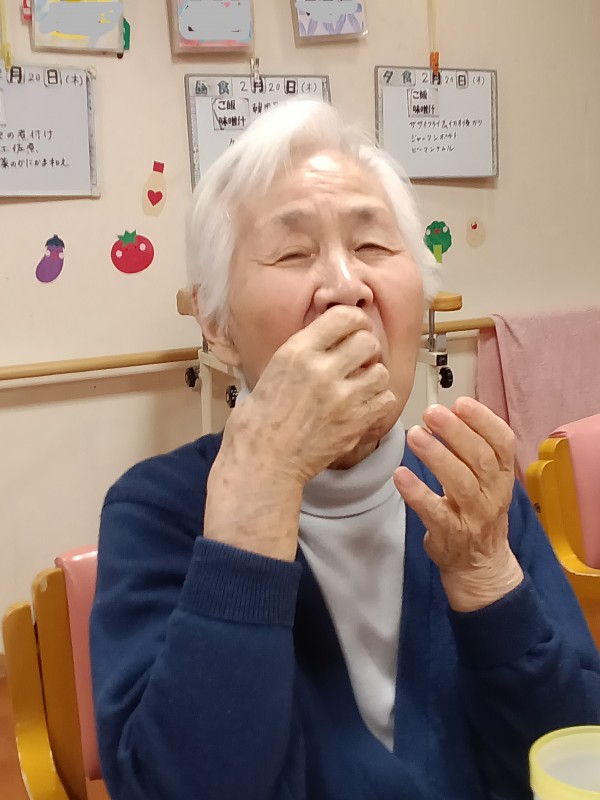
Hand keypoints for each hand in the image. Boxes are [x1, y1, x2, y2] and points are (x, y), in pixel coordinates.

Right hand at [204, 306, 396, 560]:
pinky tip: (363, 406)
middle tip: (359, 361)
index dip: (356, 322)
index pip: (344, 317)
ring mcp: (341, 398)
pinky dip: (378, 402)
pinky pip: (385, 400)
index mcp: (297, 352)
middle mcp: (322, 370)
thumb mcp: (272, 370)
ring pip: (381, 372)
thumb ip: (302, 352)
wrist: (262, 461)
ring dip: (373, 377)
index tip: (356, 329)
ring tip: (360, 386)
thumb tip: (326, 338)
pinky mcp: (355, 423)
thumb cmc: (258, 421)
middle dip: (366, 350)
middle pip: (368, 342)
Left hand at [393, 397, 523, 611]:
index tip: (460, 402)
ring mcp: (473, 516)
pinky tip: (400, 474)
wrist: (480, 565)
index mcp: (503, 475)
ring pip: (460, 483)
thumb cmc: (477, 511)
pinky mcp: (450, 534)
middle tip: (431, 413)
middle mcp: (493, 494)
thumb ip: (472, 449)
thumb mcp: (487, 480)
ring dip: (437, 456)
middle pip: (480, 459)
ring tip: (414, 434)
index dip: (483, 420)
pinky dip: (417, 492)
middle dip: (456, 432)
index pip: (503, 443)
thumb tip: (447, 412)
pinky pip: (434, 511)